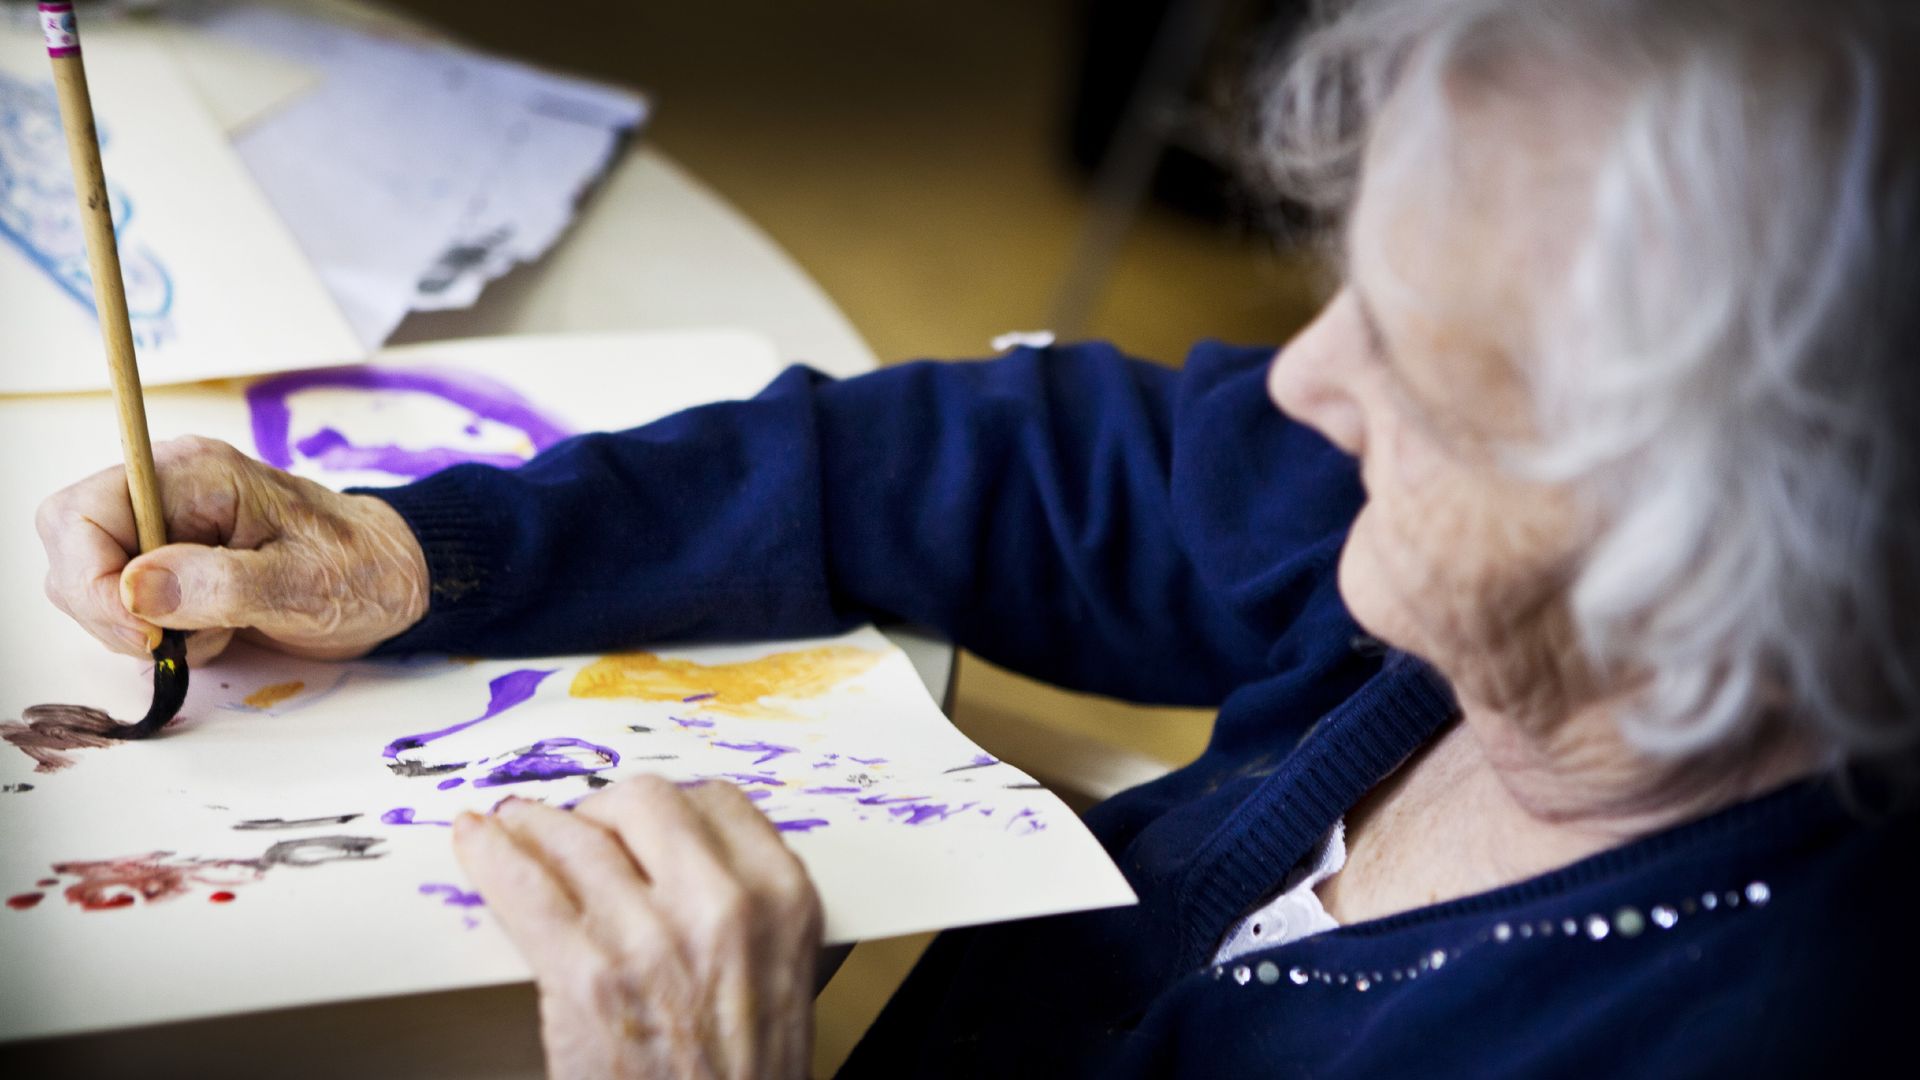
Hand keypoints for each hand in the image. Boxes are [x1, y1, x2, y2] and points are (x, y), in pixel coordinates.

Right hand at [36, 435, 428, 664]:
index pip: (79, 513)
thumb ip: (221, 585)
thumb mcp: (305, 582)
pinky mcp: (173, 564)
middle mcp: (166, 491)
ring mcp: (166, 527)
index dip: (90, 580)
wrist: (395, 578)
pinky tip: (214, 631)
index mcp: (192, 473)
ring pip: (92, 585)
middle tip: (178, 640)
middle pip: (71, 549)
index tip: (144, 631)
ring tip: (215, 630)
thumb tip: (134, 590)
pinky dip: (157, 634)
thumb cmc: (362, 570)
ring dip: (138, 627)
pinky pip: (125, 606)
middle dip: (110, 610)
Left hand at [453, 779, 822, 1079]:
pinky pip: (525, 888)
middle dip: (603, 809)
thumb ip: (746, 908)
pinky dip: (491, 856)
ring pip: (577, 837)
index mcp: (781, 899)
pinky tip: (477, 841)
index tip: (638, 820)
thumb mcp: (782, 974)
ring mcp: (650, 938)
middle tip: (581, 827)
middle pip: (645, 801)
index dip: (666, 808)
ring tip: (516, 826)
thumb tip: (680, 860)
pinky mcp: (586, 978)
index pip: (714, 802)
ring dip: (537, 824)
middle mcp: (722, 906)